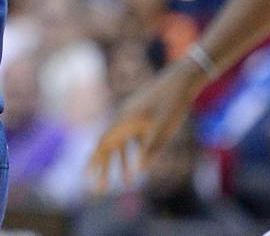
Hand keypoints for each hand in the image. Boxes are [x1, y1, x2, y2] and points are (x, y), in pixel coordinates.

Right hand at [88, 58, 204, 190]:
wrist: (182, 80)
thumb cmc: (172, 103)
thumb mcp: (164, 128)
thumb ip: (152, 149)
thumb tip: (140, 170)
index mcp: (124, 120)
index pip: (103, 144)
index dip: (94, 161)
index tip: (87, 177)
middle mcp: (124, 119)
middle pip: (109, 147)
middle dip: (104, 169)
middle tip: (100, 190)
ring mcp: (133, 118)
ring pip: (121, 145)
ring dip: (121, 164)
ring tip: (126, 185)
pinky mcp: (143, 118)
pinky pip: (132, 140)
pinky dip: (133, 155)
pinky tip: (140, 168)